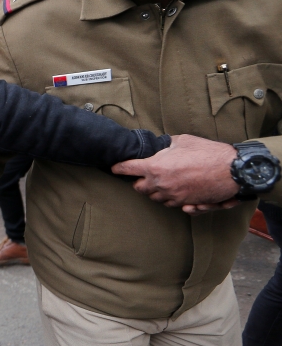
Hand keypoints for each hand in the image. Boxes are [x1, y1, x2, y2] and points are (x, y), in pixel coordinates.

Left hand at [112, 134, 240, 210]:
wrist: (232, 170)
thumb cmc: (208, 152)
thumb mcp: (183, 141)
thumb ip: (166, 145)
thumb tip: (161, 146)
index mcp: (155, 167)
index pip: (127, 168)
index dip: (118, 167)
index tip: (113, 167)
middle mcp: (160, 184)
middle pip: (138, 188)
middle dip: (138, 182)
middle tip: (141, 176)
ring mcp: (173, 196)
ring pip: (154, 198)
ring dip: (154, 191)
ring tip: (160, 182)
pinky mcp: (186, 203)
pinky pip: (171, 204)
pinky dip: (169, 199)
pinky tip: (174, 191)